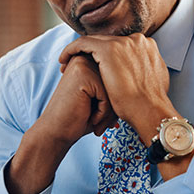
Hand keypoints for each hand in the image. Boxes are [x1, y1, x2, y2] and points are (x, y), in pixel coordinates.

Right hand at [5, 54, 116, 193]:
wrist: (55, 134)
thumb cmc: (79, 119)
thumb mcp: (99, 97)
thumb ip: (113, 84)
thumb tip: (139, 80)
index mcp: (88, 60)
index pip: (117, 75)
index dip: (113, 99)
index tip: (97, 113)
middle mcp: (85, 58)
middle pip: (117, 80)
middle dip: (113, 105)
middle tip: (99, 121)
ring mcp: (83, 64)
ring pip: (115, 88)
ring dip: (109, 111)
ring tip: (95, 121)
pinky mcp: (83, 75)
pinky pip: (109, 96)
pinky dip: (103, 113)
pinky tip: (91, 119)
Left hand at [59, 33, 179, 144]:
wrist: (150, 111)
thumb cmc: (150, 105)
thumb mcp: (153, 80)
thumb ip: (144, 69)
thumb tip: (138, 71)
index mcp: (146, 46)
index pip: (120, 46)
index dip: (105, 56)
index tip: (94, 67)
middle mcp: (136, 39)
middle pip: (107, 42)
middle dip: (91, 53)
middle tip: (77, 65)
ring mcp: (123, 42)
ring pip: (94, 41)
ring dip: (79, 52)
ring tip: (67, 64)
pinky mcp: (109, 48)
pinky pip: (83, 43)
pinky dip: (71, 50)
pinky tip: (63, 60)